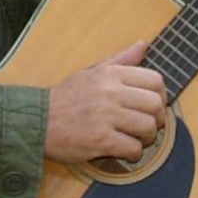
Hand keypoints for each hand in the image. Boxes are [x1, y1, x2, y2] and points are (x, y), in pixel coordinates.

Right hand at [45, 40, 166, 163]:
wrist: (37, 121)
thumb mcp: (91, 72)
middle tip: (147, 125)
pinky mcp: (101, 140)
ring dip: (146, 137)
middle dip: (157, 118)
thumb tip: (143, 44)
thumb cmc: (65, 97)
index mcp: (110, 74)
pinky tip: (124, 150)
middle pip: (155, 105)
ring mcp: (106, 117)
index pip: (155, 80)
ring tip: (136, 138)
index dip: (160, 95)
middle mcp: (110, 92)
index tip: (152, 105)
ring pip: (148, 127)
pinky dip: (133, 153)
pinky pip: (133, 148)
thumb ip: (120, 60)